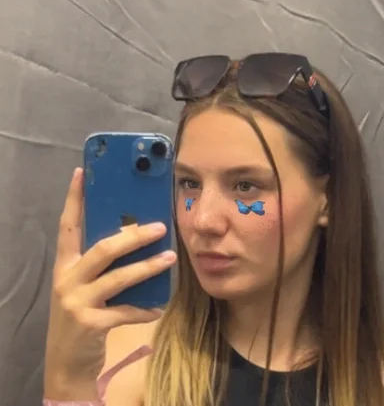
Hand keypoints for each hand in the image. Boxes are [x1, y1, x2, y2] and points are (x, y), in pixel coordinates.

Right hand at [44, 168, 176, 397]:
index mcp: (66, 263)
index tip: (83, 172)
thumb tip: (137, 232)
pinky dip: (144, 308)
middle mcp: (67, 278)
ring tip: (170, 257)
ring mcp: (76, 301)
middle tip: (161, 226)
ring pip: (118, 278)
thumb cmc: (82, 311)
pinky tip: (159, 307)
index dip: (75, 198)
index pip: (68, 224)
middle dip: (133, 236)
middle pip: (103, 248)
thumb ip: (102, 262)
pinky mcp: (90, 324)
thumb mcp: (85, 283)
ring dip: (147, 267)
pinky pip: (125, 312)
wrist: (66, 359)